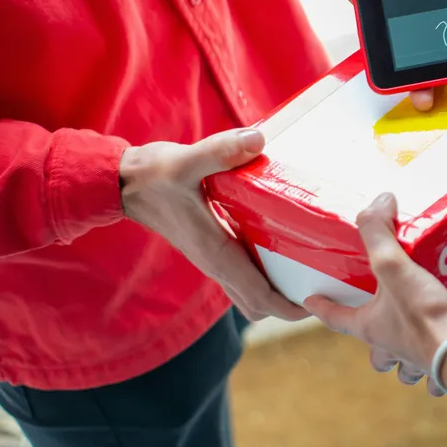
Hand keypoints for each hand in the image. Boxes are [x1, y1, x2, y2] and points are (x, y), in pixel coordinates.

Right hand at [120, 129, 306, 321]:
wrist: (122, 182)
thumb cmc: (152, 175)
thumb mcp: (185, 160)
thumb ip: (220, 151)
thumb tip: (258, 140)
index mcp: (214, 252)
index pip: (257, 295)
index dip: (287, 306)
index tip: (316, 305)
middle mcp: (215, 262)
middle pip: (256, 303)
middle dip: (289, 305)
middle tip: (324, 289)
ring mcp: (212, 258)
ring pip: (248, 292)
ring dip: (277, 292)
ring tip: (312, 274)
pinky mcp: (211, 247)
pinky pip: (242, 273)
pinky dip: (265, 275)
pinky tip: (286, 252)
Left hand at [303, 194, 446, 395]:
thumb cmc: (423, 317)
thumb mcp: (394, 268)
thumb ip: (381, 235)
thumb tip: (379, 201)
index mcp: (371, 328)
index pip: (337, 318)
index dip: (322, 308)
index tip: (309, 301)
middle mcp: (392, 347)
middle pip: (376, 356)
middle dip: (375, 348)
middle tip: (378, 326)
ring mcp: (420, 357)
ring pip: (406, 365)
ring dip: (406, 355)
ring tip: (415, 335)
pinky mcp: (446, 358)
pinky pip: (438, 359)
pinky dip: (440, 351)